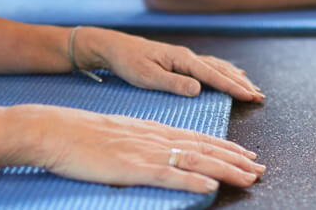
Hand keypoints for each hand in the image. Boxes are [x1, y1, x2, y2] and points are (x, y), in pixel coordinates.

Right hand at [22, 104, 264, 192]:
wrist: (55, 130)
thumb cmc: (81, 136)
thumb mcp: (120, 135)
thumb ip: (143, 143)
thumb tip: (163, 155)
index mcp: (153, 130)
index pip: (198, 139)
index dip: (226, 148)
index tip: (247, 155)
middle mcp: (156, 138)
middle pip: (205, 149)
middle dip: (236, 159)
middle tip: (261, 169)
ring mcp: (145, 152)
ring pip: (195, 161)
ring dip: (226, 170)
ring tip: (249, 177)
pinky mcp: (132, 167)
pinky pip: (168, 176)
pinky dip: (192, 181)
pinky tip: (210, 187)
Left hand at [74, 27, 264, 102]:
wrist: (114, 47)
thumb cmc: (129, 63)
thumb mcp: (147, 77)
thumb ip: (173, 84)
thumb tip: (199, 89)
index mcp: (183, 60)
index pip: (213, 76)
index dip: (233, 87)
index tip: (251, 96)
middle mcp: (188, 56)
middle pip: (221, 70)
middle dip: (241, 84)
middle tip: (260, 96)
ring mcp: (185, 57)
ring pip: (217, 67)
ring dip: (236, 78)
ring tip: (252, 88)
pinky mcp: (181, 60)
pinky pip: (209, 66)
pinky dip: (224, 71)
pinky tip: (231, 73)